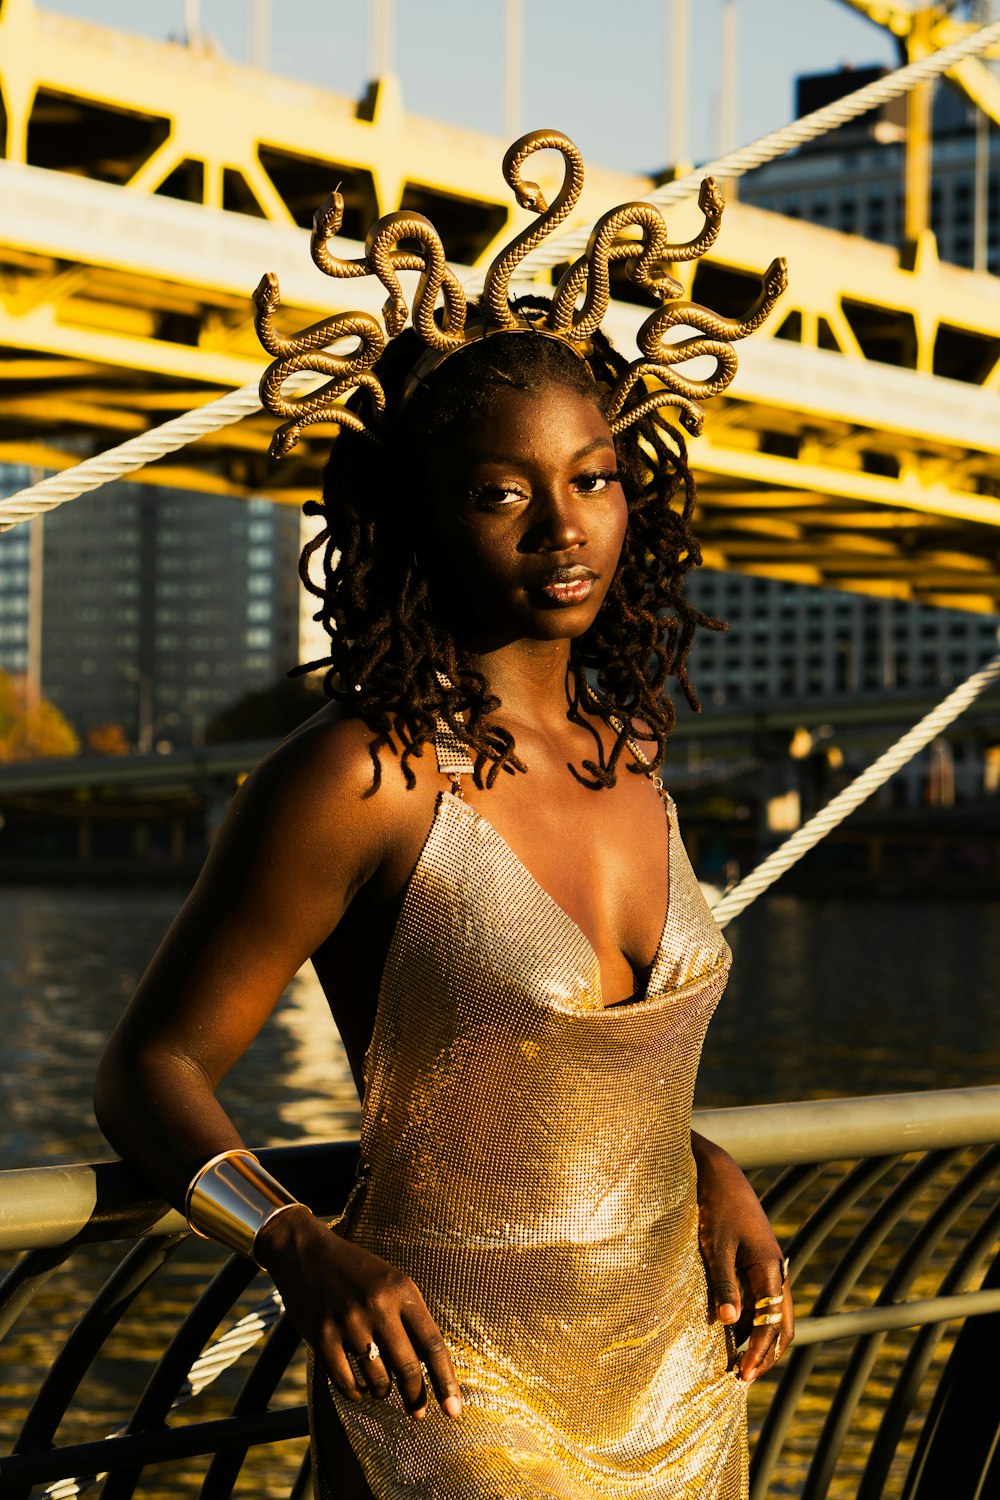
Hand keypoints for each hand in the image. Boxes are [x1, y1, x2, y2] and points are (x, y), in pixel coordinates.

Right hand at [255, 1206, 461, 1419]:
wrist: (306, 1253)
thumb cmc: (356, 1270)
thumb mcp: (390, 1281)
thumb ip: (408, 1317)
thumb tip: (428, 1366)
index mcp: (401, 1290)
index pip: (432, 1343)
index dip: (446, 1379)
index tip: (454, 1409)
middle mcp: (378, 1306)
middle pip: (408, 1367)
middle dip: (416, 1396)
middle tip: (418, 1411)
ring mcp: (348, 1322)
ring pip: (377, 1380)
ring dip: (383, 1392)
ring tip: (383, 1390)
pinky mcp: (322, 1336)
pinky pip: (345, 1382)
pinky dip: (356, 1394)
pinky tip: (360, 1391)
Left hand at [691, 1132, 792, 1383]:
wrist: (718, 1172)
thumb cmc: (714, 1207)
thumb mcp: (715, 1246)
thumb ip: (723, 1284)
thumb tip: (727, 1323)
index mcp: (770, 1268)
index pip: (771, 1324)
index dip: (759, 1353)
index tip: (744, 1377)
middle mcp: (776, 1270)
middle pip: (781, 1324)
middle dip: (766, 1353)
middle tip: (745, 1378)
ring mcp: (768, 1266)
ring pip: (774, 1313)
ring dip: (761, 1338)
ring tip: (740, 1362)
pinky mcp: (756, 1260)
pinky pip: (762, 1299)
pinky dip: (753, 1320)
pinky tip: (733, 1330)